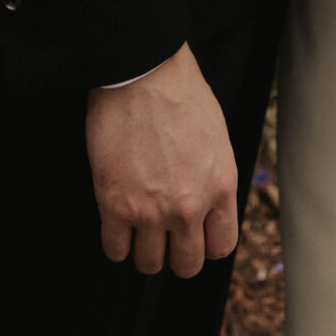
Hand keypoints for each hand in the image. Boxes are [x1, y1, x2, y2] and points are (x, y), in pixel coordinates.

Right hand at [85, 43, 238, 276]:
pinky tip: (118, 227)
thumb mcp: (216, 137)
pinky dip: (117, 244)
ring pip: (150, 264)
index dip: (206, 243)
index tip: (196, 236)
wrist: (141, 71)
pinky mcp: (115, 206)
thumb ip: (214, 178)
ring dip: (145, 250)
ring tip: (140, 230)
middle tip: (166, 236)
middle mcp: (189, 206)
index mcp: (220, 186)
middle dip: (177, 253)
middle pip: (187, 264)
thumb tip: (208, 203)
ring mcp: (151, 210)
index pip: (221, 246)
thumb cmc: (179, 92)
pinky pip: (115, 251)